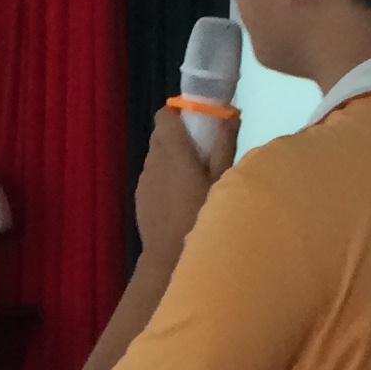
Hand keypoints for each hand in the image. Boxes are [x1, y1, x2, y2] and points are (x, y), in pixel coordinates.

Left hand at [134, 105, 232, 263]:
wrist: (169, 255)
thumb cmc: (201, 214)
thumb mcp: (220, 179)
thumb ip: (224, 144)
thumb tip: (230, 115)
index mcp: (173, 150)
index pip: (164, 115)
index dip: (179, 114)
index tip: (197, 123)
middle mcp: (153, 159)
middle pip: (161, 134)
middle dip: (179, 136)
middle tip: (202, 152)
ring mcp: (144, 178)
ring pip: (156, 156)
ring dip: (171, 158)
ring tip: (193, 178)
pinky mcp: (140, 196)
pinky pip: (152, 176)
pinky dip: (164, 177)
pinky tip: (179, 197)